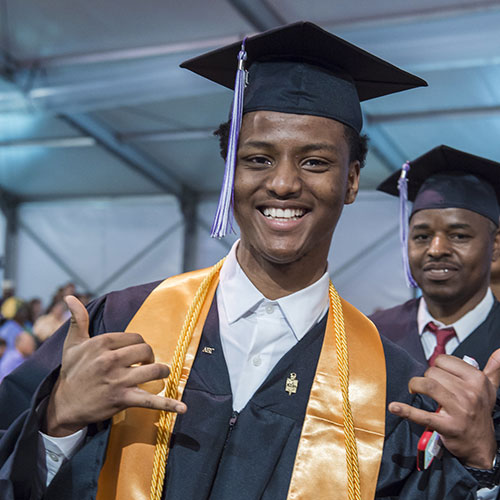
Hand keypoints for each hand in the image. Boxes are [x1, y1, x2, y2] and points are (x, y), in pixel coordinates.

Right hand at [44, 295, 185, 436]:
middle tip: (145, 364)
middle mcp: (111, 359)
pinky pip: (150, 400)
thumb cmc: (71, 372)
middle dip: (150, 357)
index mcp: (102, 343)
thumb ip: (78, 319)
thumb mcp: (73, 344)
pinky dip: (168, 404)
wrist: (63, 405)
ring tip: (160, 375)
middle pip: (146, 351)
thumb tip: (71, 296)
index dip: (139, 345)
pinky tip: (183, 408)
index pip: (136, 337)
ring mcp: (118, 380)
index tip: (136, 353)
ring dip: (161, 372)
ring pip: (153, 370)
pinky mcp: (122, 399)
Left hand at [388, 350, 499, 468]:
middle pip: (433, 372)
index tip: (439, 376)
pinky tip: (394, 407)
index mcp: (477, 380)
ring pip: (427, 386)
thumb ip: (494, 369)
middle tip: (429, 388)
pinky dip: (406, 410)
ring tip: (414, 390)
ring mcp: (459, 410)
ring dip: (415, 385)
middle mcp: (470, 393)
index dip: (436, 366)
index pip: (443, 360)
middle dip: (426, 378)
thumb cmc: (480, 412)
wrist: (481, 445)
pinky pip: (422, 415)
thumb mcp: (490, 389)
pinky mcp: (447, 426)